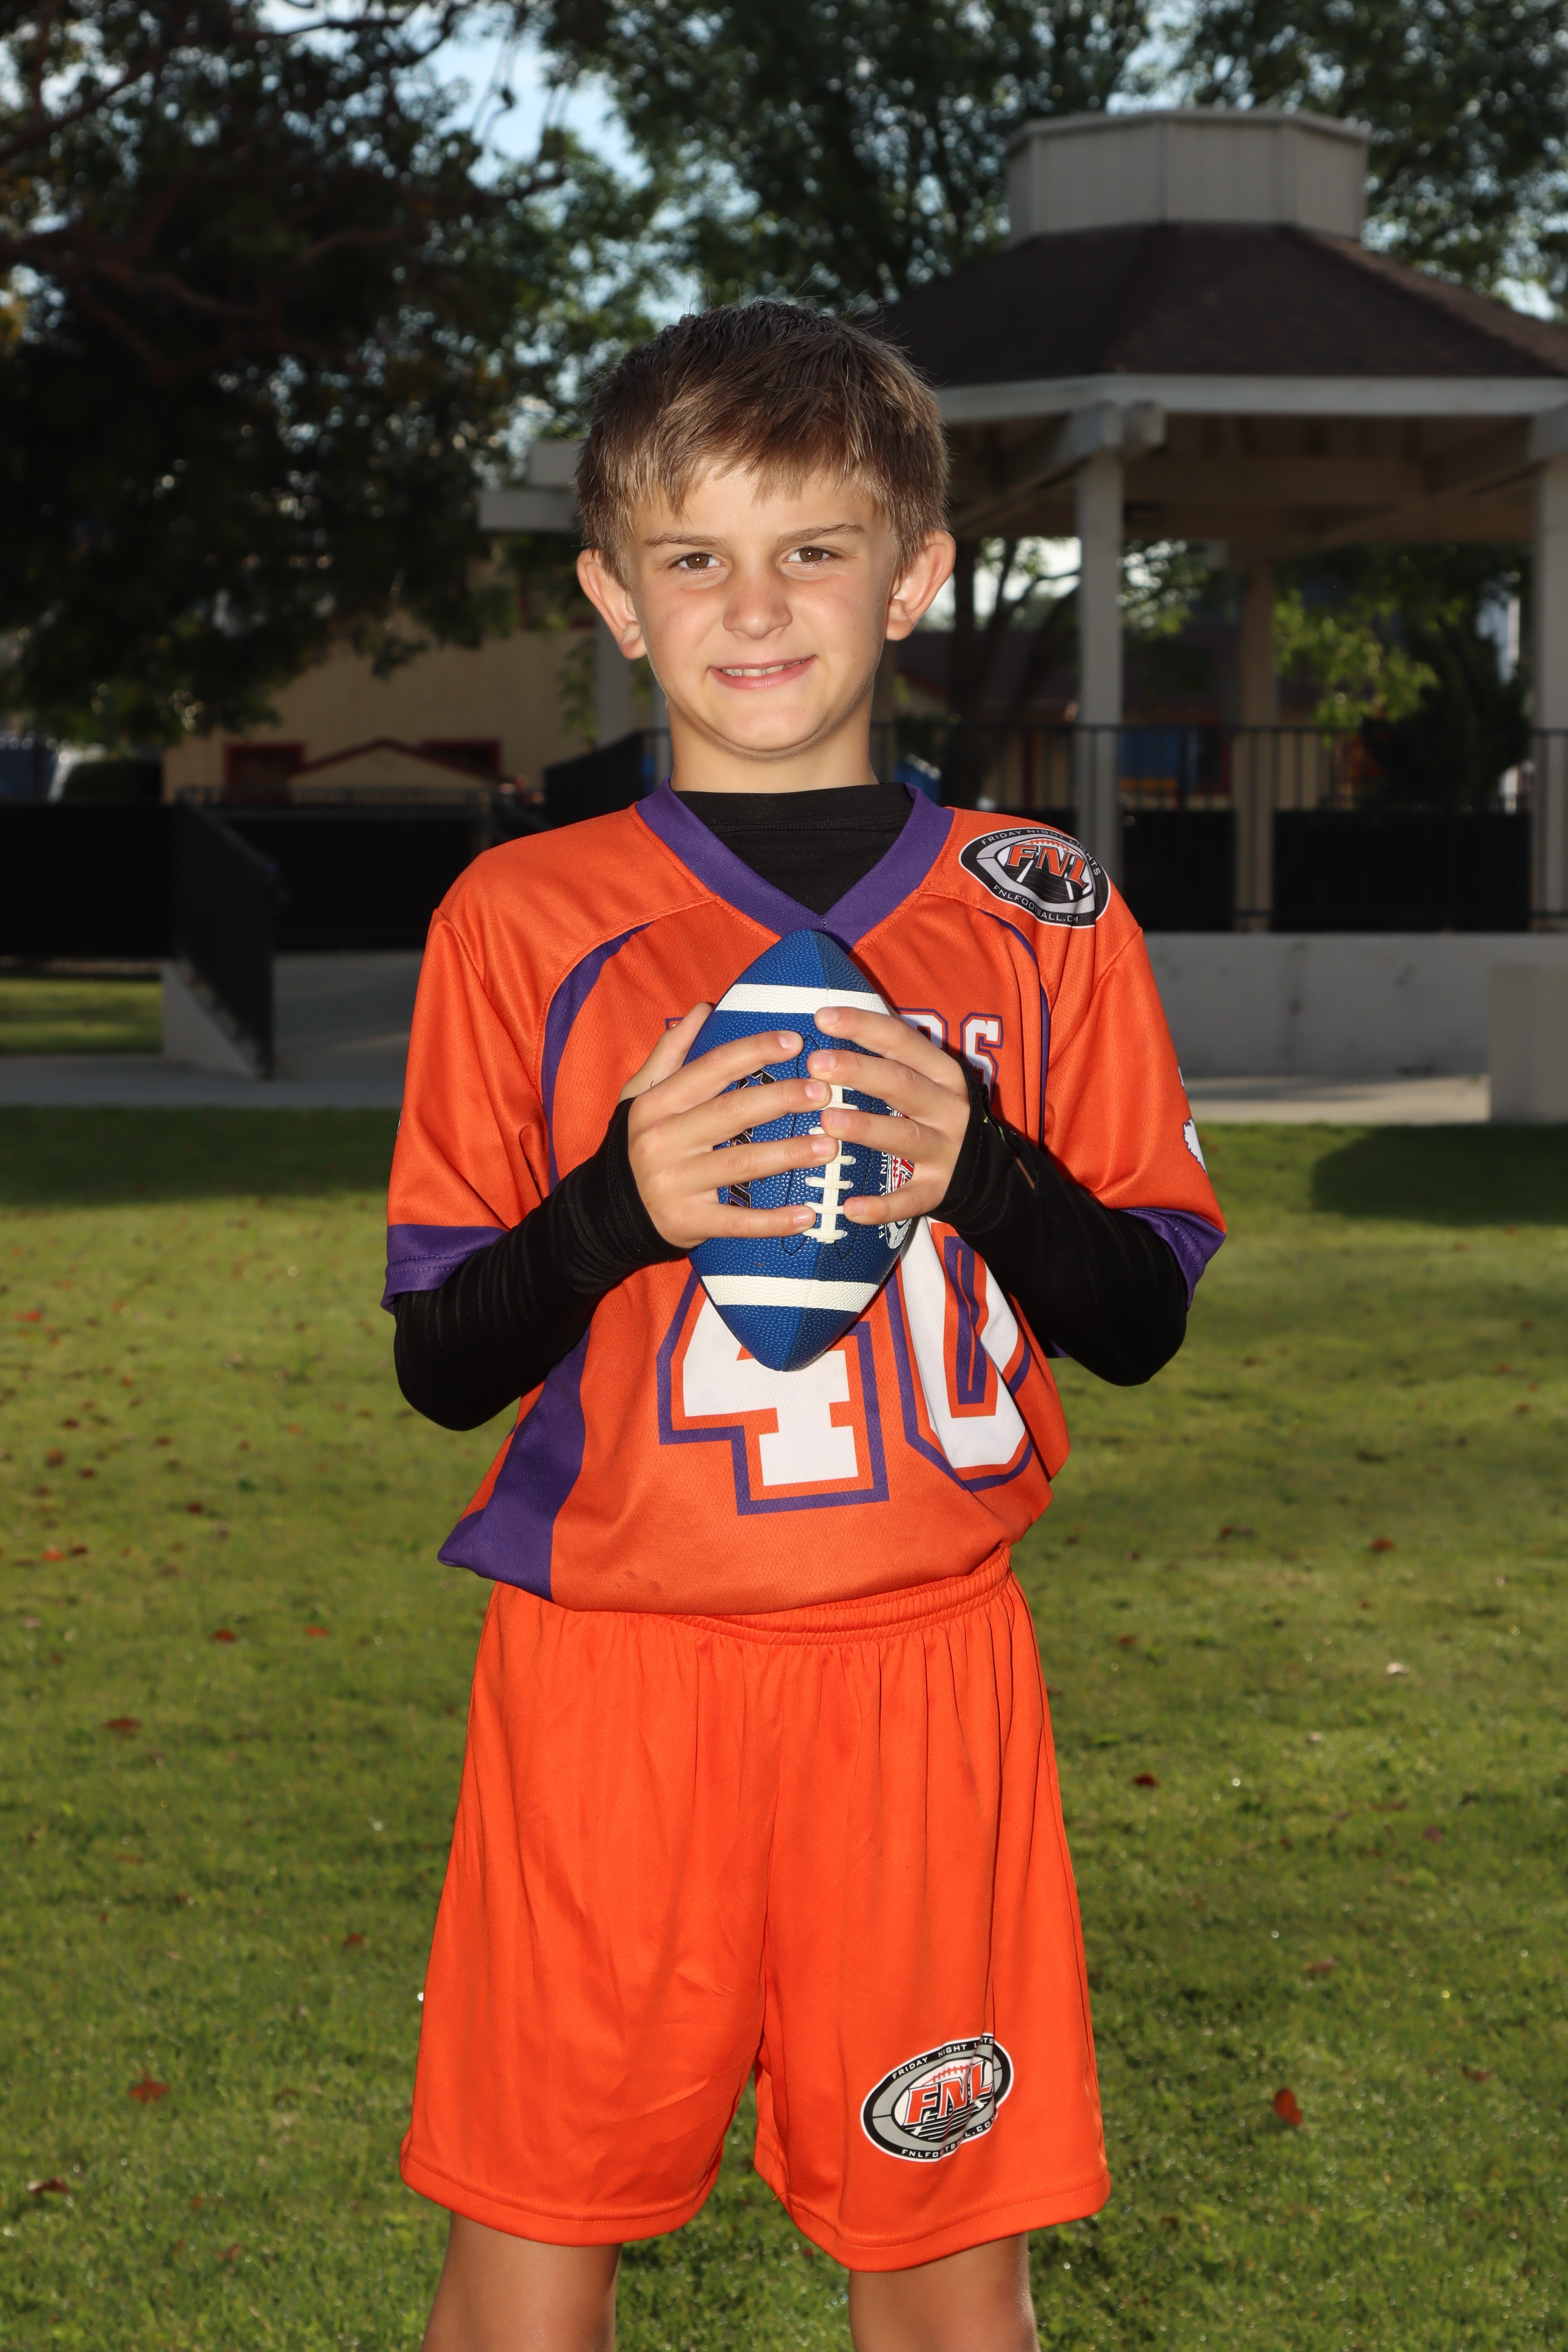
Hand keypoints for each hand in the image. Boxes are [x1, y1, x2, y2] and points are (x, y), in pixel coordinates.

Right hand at [618, 1004, 843, 1251]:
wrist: (608, 1212)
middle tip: (824, 1092)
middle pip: (732, 1112)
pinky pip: (737, 1222)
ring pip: (741, 1164)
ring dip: (788, 1154)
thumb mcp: (641, 1095)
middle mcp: (662, 1141)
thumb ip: (670, 1052)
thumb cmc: (638, 1143)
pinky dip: (773, 1221)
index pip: (710, 1068)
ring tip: (829, 1147)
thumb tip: (703, 1009)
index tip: (795, 1042)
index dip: (754, 1051)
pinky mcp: (687, 1222)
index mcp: (657, 1104)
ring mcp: (674, 1184)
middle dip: (782, 1099)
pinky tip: (807, 1214)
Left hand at [808, 1005, 971, 1224]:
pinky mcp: (937, 1190)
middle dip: (859, 1071)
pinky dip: (881, 1206)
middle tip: (816, 1064)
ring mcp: (945, 1151)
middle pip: (902, 1085)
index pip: (902, 1041)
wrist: (989, 1173)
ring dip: (866, 1128)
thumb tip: (833, 1020)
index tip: (822, 1017)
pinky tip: (850, 1208)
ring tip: (827, 1120)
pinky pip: (908, 1200)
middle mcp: (949, 1108)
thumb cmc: (938, 1113)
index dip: (863, 1026)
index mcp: (943, 1073)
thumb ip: (892, 1055)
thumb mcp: (928, 1079)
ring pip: (904, 1137)